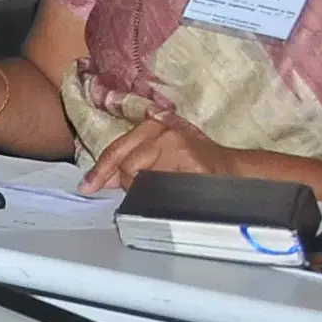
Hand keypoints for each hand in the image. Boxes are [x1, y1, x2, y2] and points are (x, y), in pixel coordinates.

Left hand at [79, 112, 242, 195]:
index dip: (100, 170)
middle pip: (126, 164)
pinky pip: (164, 187)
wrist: (234, 168)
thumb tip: (100, 179)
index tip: (87, 186)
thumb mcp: (158, 156)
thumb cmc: (194, 163)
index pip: (116, 149)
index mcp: (149, 126)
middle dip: (127, 184)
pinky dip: (163, 195)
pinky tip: (174, 192)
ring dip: (146, 190)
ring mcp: (177, 145)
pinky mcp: (192, 163)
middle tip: (139, 192)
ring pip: (141, 177)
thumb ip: (129, 164)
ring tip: (164, 188)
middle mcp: (161, 130)